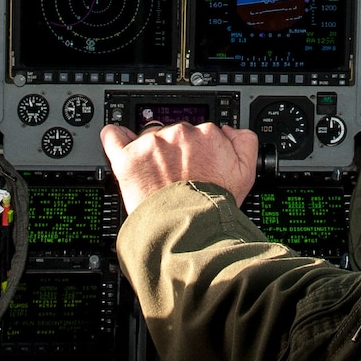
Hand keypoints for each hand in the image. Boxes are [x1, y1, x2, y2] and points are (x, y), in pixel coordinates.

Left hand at [100, 121, 259, 212]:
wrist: (190, 229)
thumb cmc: (214, 206)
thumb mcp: (246, 173)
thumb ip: (245, 143)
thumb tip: (231, 131)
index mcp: (206, 134)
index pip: (198, 131)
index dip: (196, 147)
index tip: (194, 160)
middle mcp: (179, 134)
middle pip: (173, 132)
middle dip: (174, 149)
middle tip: (176, 172)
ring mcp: (152, 145)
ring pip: (148, 136)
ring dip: (150, 150)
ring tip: (154, 172)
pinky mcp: (128, 158)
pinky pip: (113, 136)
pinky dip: (115, 137)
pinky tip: (119, 140)